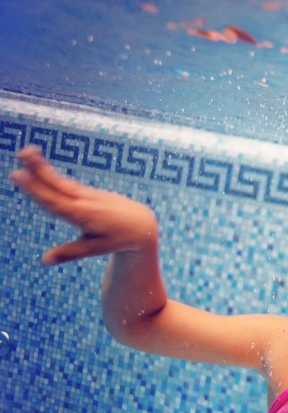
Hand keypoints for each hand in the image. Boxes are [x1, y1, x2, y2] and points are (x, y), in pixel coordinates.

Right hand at [9, 146, 158, 264]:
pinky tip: (41, 167)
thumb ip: (71, 252)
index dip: (35, 189)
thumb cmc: (120, 239)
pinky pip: (69, 183)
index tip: (18, 175)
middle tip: (22, 151)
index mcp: (84, 215)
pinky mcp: (91, 192)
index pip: (54, 201)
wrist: (143, 225)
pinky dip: (54, 176)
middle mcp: (85, 201)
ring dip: (44, 167)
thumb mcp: (97, 248)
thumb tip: (44, 261)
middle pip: (57, 184)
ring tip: (27, 152)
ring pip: (62, 181)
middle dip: (39, 168)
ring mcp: (89, 194)